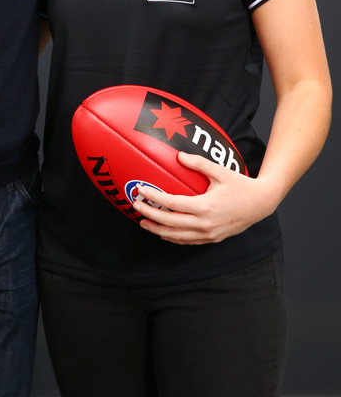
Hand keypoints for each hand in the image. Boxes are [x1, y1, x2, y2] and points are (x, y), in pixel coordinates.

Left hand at [133, 153, 277, 244]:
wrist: (261, 203)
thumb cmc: (240, 185)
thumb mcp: (220, 171)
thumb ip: (198, 163)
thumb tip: (178, 155)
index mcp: (205, 206)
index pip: (172, 204)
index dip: (154, 197)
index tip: (141, 190)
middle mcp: (205, 223)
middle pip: (170, 223)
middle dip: (150, 215)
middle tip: (136, 206)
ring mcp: (209, 233)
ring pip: (177, 236)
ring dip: (158, 230)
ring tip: (144, 222)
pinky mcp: (212, 238)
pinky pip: (188, 241)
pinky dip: (173, 238)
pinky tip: (164, 232)